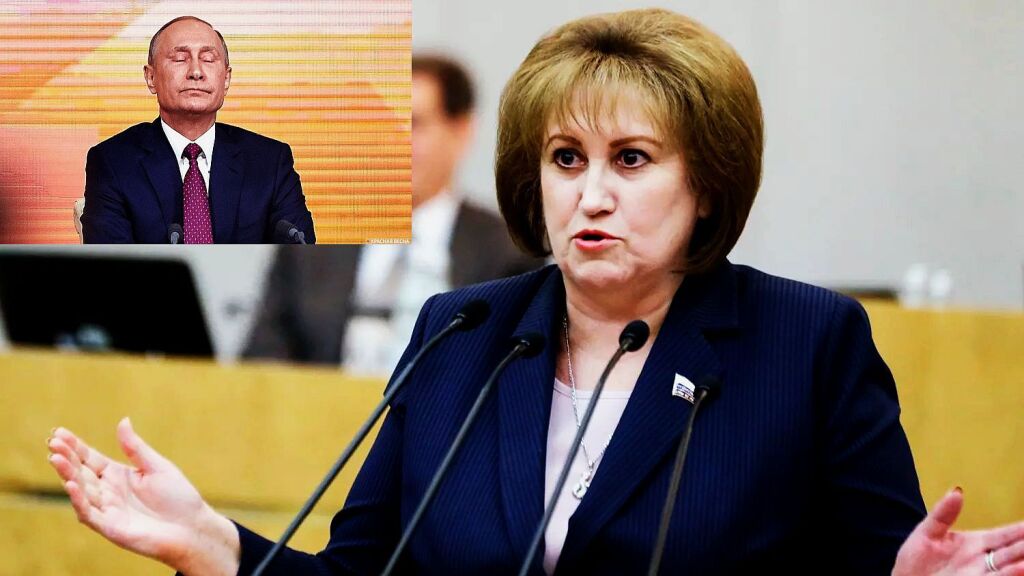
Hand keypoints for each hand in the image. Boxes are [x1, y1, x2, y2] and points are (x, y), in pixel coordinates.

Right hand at [47, 418, 238, 574]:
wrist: (192, 528)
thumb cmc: (177, 497)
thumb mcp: (157, 466)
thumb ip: (135, 448)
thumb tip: (123, 420)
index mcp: (118, 475)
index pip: (90, 459)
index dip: (75, 447)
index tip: (59, 432)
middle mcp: (108, 492)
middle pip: (81, 472)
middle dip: (65, 458)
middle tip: (52, 442)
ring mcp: (107, 509)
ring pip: (81, 491)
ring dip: (68, 475)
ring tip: (56, 458)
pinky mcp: (110, 527)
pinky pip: (90, 513)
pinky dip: (79, 500)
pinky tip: (71, 485)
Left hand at [894, 488, 1023, 574]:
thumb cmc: (914, 561)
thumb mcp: (926, 533)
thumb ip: (942, 514)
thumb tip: (957, 491)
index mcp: (975, 543)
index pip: (1004, 535)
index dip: (1020, 530)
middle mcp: (983, 561)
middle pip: (1012, 552)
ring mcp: (980, 575)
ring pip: (1006, 569)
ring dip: (1020, 564)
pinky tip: (1018, 570)